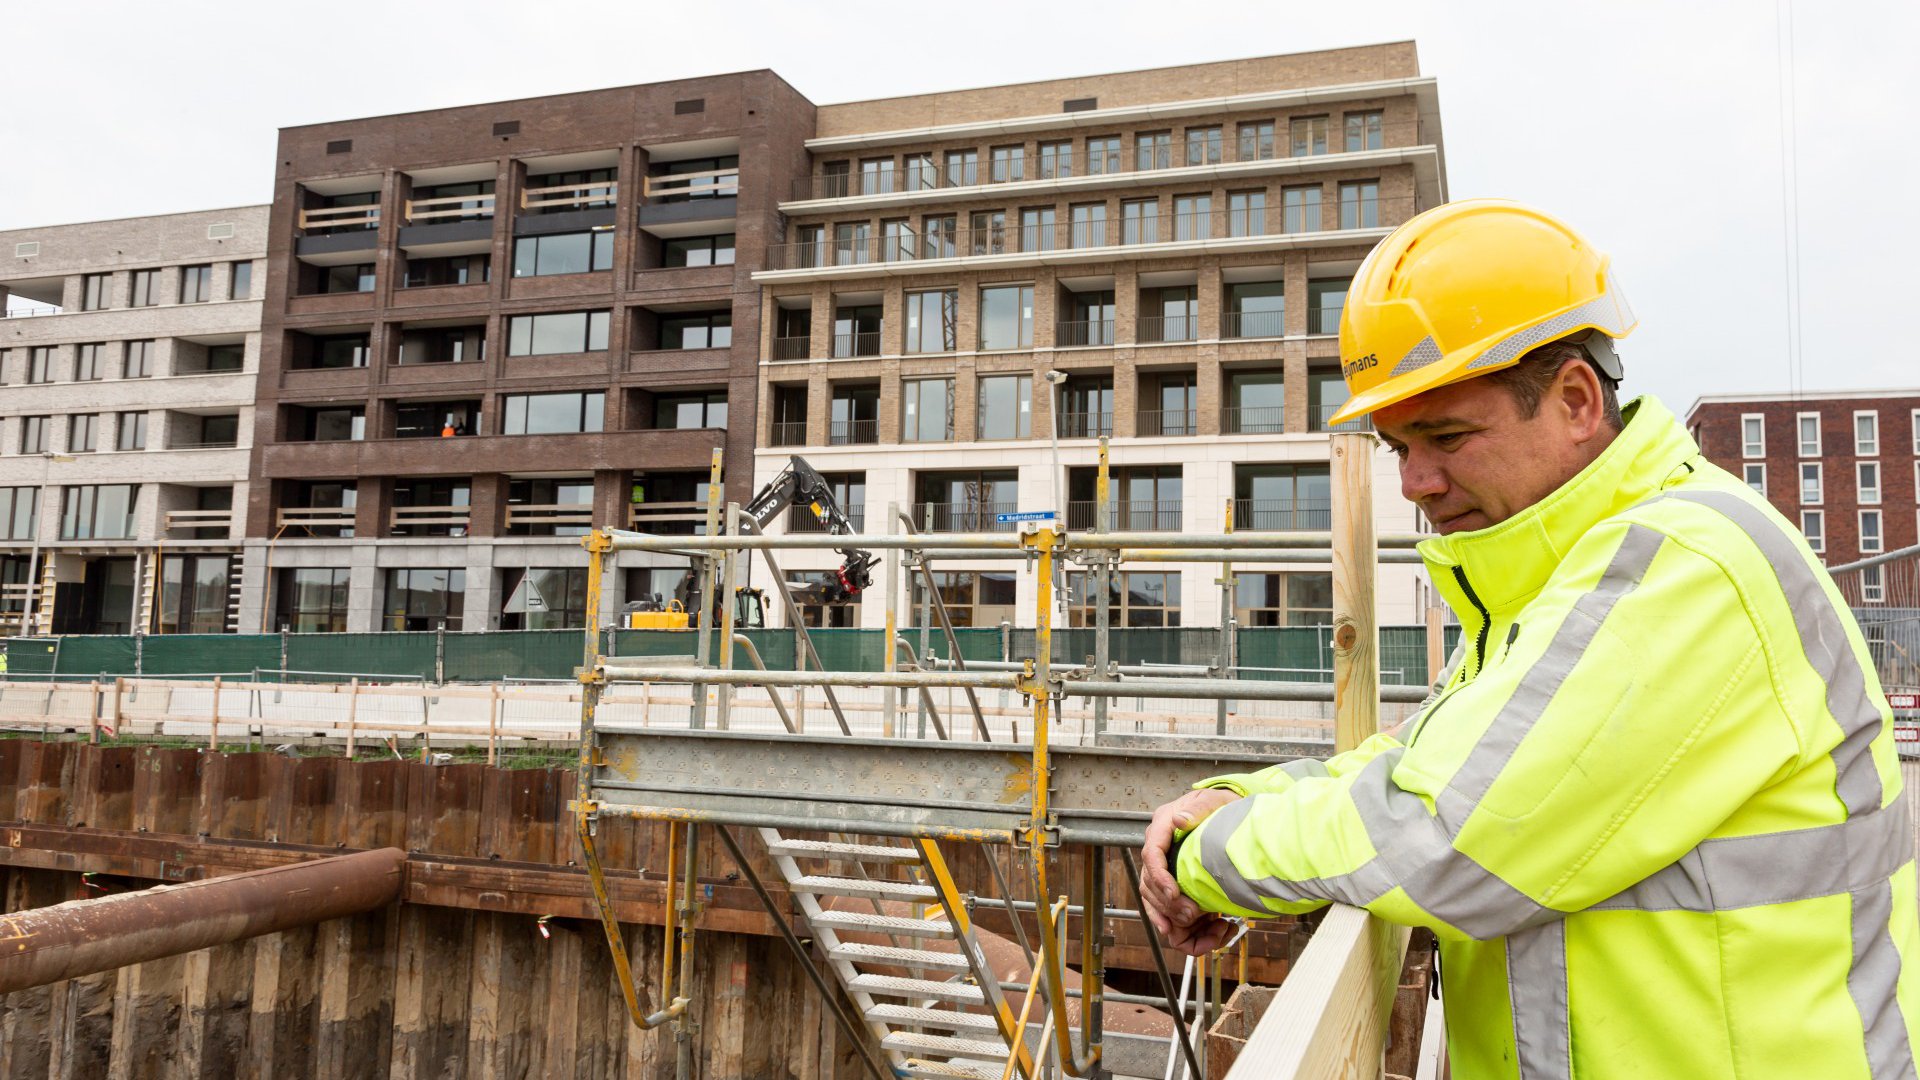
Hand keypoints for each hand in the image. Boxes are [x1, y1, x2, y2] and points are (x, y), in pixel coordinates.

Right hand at [1140, 788, 1241, 955]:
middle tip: (1192, 914)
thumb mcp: (1213, 800)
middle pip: (1150, 881)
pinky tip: (1180, 932)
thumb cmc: (1219, 804)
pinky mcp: (1173, 882)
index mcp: (1163, 826)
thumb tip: (1180, 820)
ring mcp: (1164, 867)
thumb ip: (1198, 808)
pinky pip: (1162, 907)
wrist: (1226, 812)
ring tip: (1198, 923)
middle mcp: (1158, 847)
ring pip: (1153, 898)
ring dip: (1171, 916)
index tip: (1175, 894)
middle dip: (1169, 902)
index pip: (1152, 854)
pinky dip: (1169, 923)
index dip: (1160, 877)